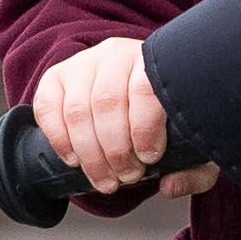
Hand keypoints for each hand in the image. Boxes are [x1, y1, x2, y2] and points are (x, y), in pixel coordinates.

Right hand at [36, 36, 217, 199]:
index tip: (149, 158)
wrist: (134, 96)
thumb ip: (193, 169)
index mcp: (154, 61)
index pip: (144, 89)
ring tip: (106, 179)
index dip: (144, 129)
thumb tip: (170, 185)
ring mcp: (83, 63)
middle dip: (115, 150)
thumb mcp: (190, 145)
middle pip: (107, 102)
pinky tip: (75, 160)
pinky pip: (47, 108)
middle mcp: (117, 54)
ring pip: (78, 110)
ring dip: (90, 154)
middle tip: (127, 176)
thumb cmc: (163, 119)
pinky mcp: (56, 78)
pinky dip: (58, 139)